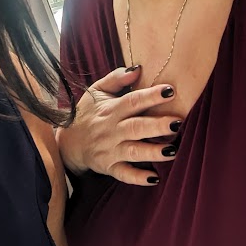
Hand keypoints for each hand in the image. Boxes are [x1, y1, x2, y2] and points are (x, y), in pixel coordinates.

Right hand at [57, 66, 181, 184]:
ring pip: (134, 151)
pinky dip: (139, 178)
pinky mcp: (109, 167)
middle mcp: (111, 130)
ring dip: (153, 152)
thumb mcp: (97, 91)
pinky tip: (155, 177)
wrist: (68, 142)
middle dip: (157, 125)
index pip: (132, 101)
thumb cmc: (88, 113)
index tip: (170, 91)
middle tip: (178, 122)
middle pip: (136, 127)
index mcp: (110, 110)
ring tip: (173, 151)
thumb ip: (117, 78)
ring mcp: (110, 150)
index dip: (150, 96)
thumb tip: (138, 68)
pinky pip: (124, 174)